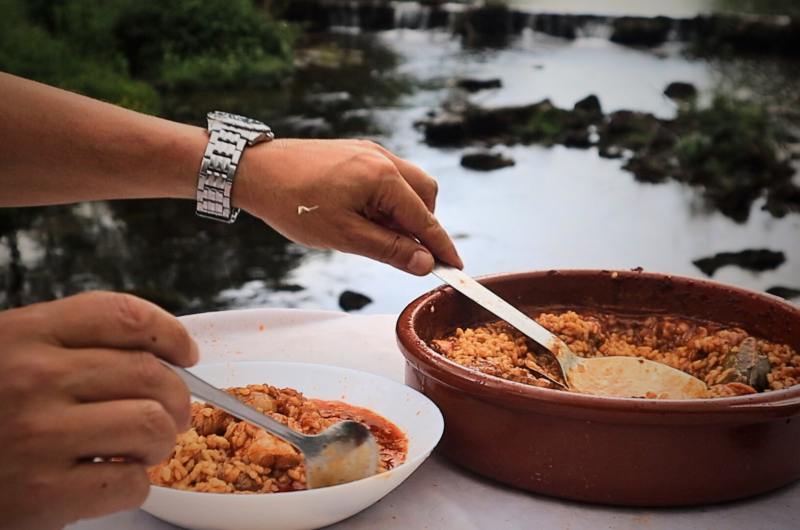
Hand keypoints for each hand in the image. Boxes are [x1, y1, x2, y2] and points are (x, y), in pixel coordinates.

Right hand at [0, 292, 196, 529]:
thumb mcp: (9, 355)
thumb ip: (74, 346)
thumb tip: (164, 357)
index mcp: (26, 334)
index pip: (124, 316)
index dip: (170, 334)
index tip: (187, 354)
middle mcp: (33, 378)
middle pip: (150, 374)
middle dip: (177, 399)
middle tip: (171, 415)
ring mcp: (39, 436)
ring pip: (151, 425)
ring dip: (159, 442)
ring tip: (140, 449)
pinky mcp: (43, 493)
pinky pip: (130, 482)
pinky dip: (134, 484)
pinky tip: (110, 478)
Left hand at [236, 139, 462, 274]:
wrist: (254, 170)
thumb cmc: (293, 203)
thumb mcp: (344, 237)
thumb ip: (389, 250)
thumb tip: (424, 263)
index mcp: (382, 178)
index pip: (425, 218)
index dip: (442, 246)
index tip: (456, 268)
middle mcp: (382, 158)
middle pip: (425, 195)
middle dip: (423, 226)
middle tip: (405, 253)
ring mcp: (370, 151)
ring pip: (409, 184)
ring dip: (404, 213)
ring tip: (375, 235)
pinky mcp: (357, 152)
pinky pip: (388, 176)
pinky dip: (388, 200)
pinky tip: (364, 216)